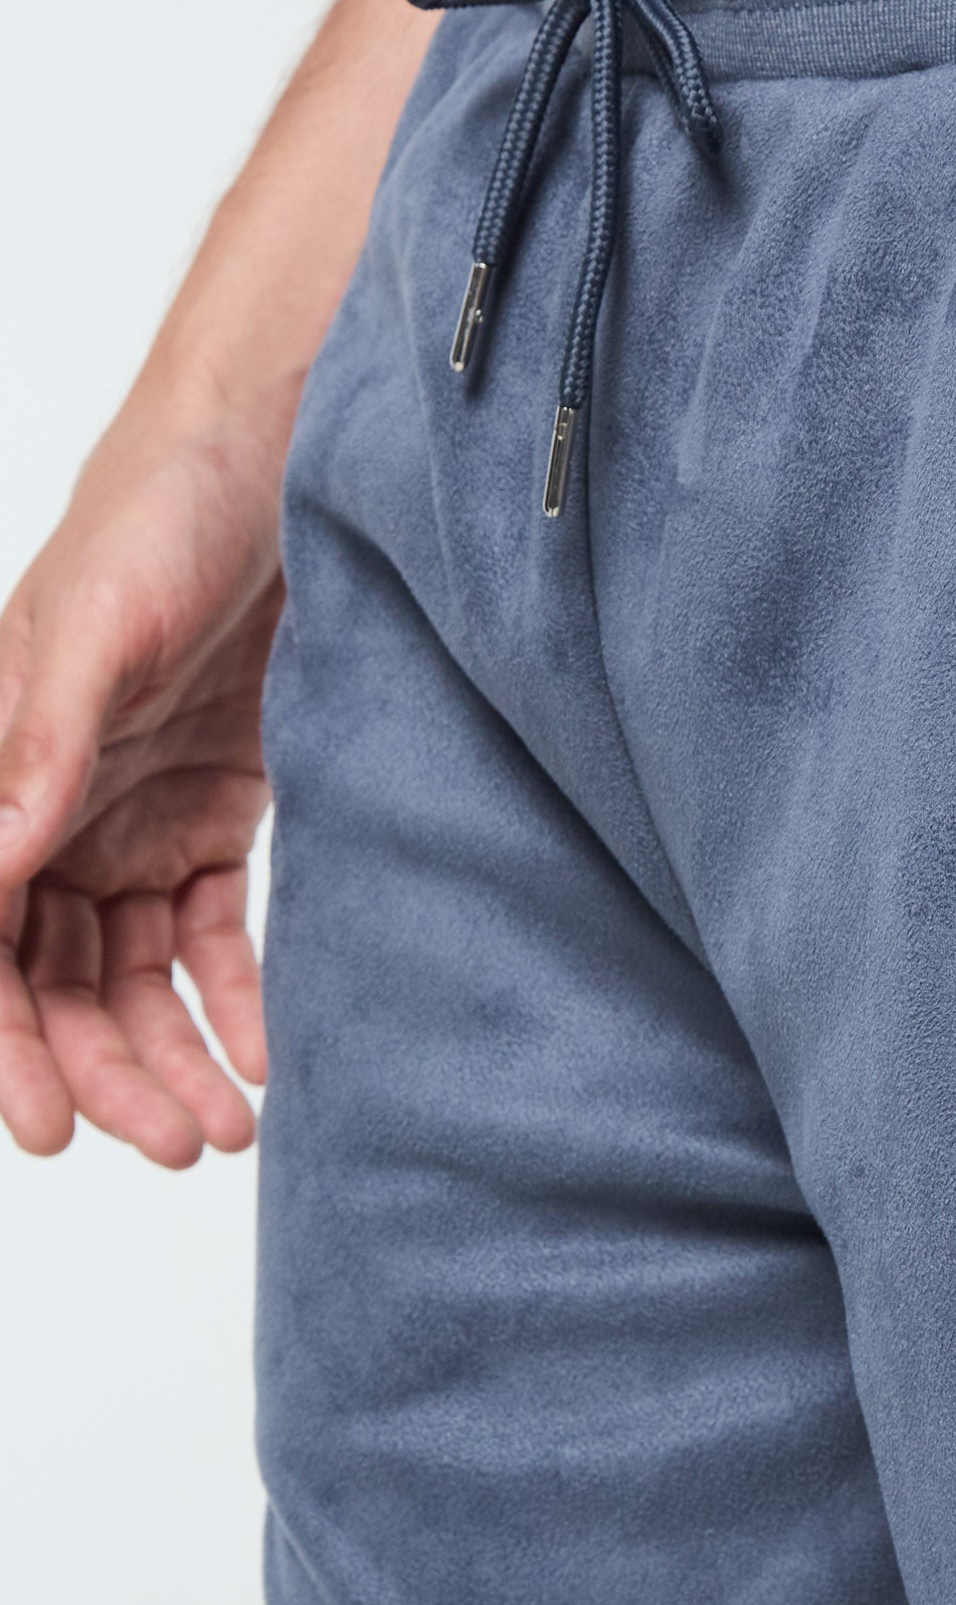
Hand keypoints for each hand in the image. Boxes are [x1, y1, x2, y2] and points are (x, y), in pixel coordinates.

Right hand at [0, 424, 283, 1163]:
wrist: (278, 461)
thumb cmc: (156, 515)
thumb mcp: (94, 628)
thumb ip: (42, 742)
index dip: (4, 1041)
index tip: (51, 1125)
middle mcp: (49, 811)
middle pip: (53, 980)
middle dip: (102, 1070)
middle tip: (169, 1144)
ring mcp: (129, 817)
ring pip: (130, 974)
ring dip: (168, 1054)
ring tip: (223, 1127)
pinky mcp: (211, 812)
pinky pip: (209, 932)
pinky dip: (232, 998)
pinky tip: (264, 1054)